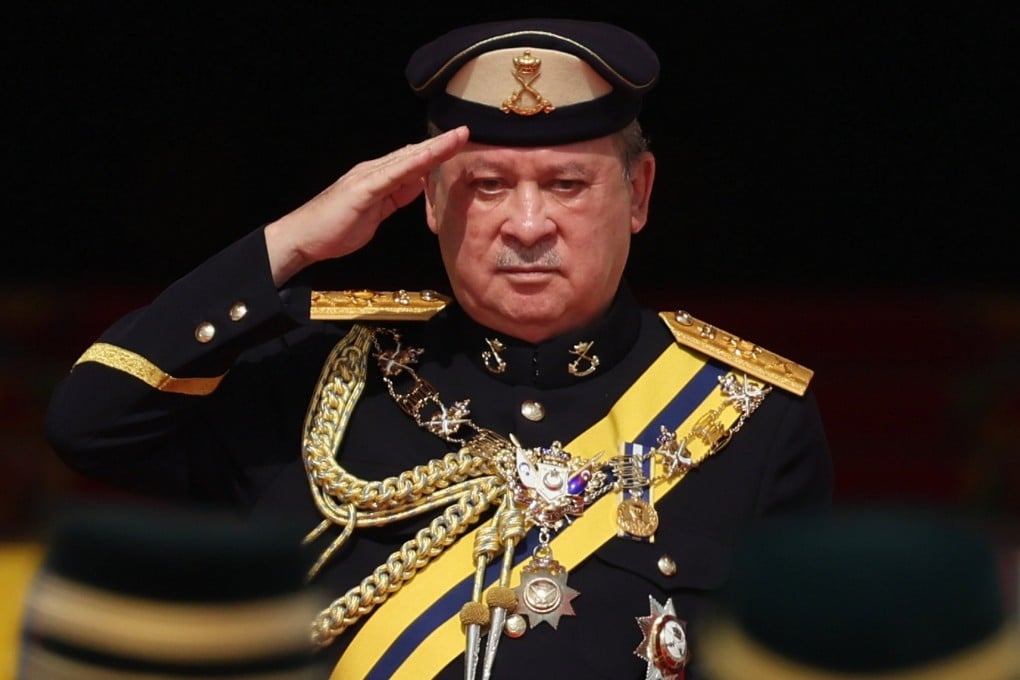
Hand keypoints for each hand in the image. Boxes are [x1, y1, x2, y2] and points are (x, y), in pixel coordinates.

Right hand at [263, 126, 468, 284]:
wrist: (303, 237)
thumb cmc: (336, 229)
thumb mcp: (376, 214)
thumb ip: (395, 198)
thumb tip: (416, 186)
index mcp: (378, 178)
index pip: (412, 162)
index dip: (436, 152)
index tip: (458, 144)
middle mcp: (373, 171)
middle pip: (413, 154)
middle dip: (441, 144)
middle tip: (465, 131)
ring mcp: (368, 178)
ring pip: (407, 159)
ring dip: (434, 148)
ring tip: (458, 137)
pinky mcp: (363, 189)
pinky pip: (394, 175)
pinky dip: (414, 165)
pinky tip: (431, 158)